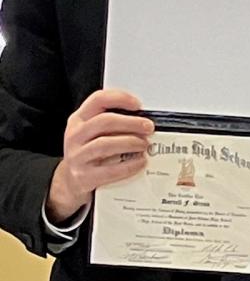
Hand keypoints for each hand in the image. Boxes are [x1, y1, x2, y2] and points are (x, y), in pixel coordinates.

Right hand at [46, 88, 153, 223]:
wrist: (71, 182)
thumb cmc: (88, 153)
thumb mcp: (92, 133)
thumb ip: (112, 123)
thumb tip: (142, 119)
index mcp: (78, 120)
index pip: (98, 100)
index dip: (120, 98)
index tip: (138, 104)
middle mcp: (75, 136)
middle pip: (104, 121)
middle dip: (131, 123)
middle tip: (148, 127)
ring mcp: (77, 157)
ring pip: (106, 144)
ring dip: (130, 142)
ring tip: (144, 145)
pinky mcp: (84, 177)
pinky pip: (110, 170)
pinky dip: (129, 166)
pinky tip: (140, 162)